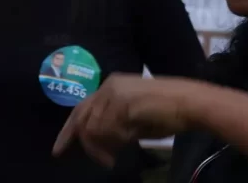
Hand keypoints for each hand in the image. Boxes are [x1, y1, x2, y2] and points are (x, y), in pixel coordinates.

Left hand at [52, 74, 200, 166]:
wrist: (189, 102)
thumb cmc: (168, 111)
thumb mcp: (134, 119)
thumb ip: (114, 125)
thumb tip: (101, 142)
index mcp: (111, 85)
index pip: (81, 109)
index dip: (68, 131)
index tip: (59, 150)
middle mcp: (109, 86)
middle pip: (82, 119)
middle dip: (87, 144)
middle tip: (102, 161)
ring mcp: (114, 93)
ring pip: (92, 128)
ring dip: (102, 147)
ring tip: (115, 157)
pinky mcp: (121, 103)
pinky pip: (106, 130)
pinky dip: (114, 142)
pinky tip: (127, 145)